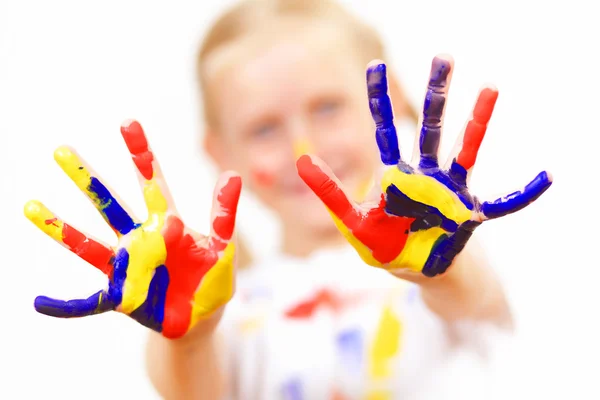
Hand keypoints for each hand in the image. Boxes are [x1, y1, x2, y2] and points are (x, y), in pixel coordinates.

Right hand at [24, 120, 241, 337]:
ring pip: (88, 243)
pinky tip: (39, 303)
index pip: (152, 182)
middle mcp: (140, 239)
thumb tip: (232, 174)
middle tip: (62, 150)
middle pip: (110, 204)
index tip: (128, 122)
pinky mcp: (121, 296)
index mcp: (167, 223)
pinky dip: (65, 305)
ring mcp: (127, 266)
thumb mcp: (225, 246)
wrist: (203, 317)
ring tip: (30, 206)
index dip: (141, 153)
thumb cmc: (213, 278)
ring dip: (60, 227)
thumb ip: (224, 215)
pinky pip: (88, 303)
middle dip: (87, 178)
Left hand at [297, 55, 551, 277]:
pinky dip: (522, 193)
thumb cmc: (386, 248)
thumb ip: (332, 196)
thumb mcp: (353, 226)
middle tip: (443, 57)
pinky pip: (501, 202)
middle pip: (429, 127)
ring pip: (464, 149)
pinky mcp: (470, 213)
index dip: (378, 99)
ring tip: (490, 88)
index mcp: (394, 175)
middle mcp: (425, 175)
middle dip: (436, 93)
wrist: (419, 274)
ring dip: (476, 121)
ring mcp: (450, 190)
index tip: (374, 67)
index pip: (385, 130)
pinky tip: (546, 178)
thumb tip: (303, 162)